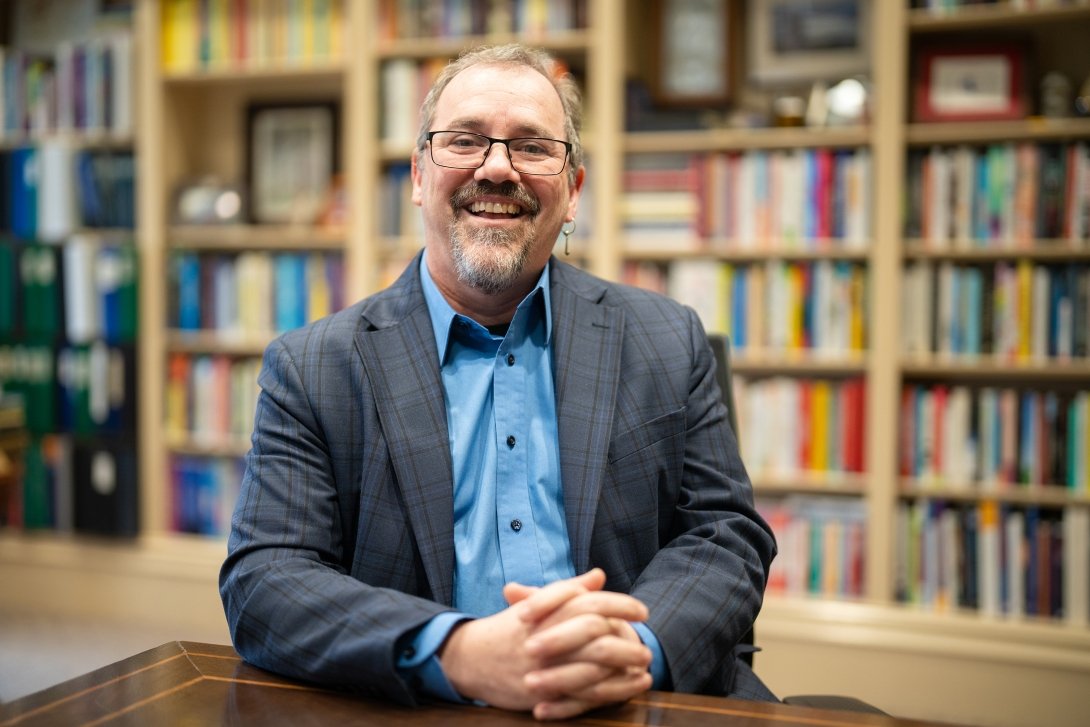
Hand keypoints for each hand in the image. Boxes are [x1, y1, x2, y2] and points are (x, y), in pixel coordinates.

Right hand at [437, 569, 652, 718]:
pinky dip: (609, 692)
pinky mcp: (540, 694)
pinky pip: (580, 695)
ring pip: (590, 666)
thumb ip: (569, 589)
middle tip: (646, 642)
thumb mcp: (536, 604)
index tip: (641, 610)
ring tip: (645, 665)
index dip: (619, 605)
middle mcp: (543, 637)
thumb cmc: (508, 630)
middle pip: (593, 633)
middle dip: (625, 638)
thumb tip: (598, 575)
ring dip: (622, 665)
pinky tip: (628, 687)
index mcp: (544, 611)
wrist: (468, 659)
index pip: (588, 602)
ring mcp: (541, 666)